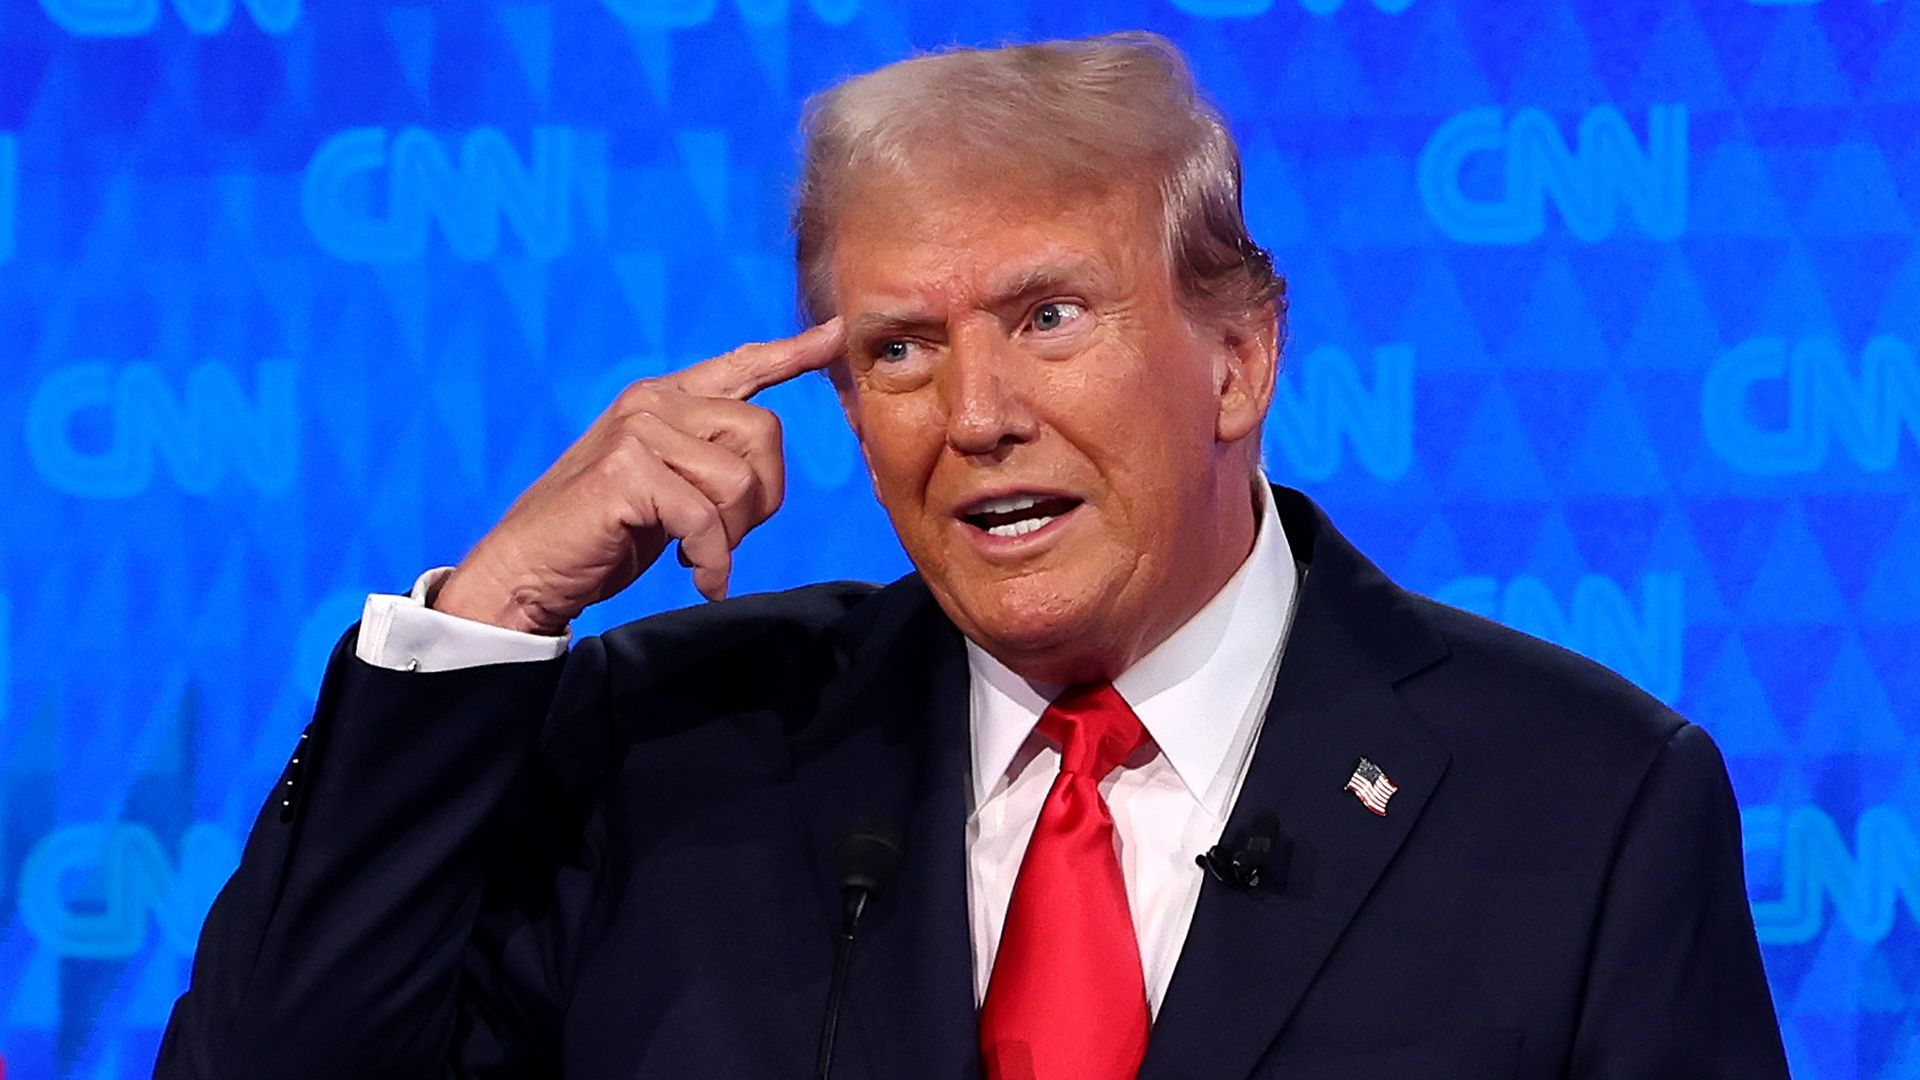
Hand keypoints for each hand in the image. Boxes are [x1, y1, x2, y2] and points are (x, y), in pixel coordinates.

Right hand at [433, 318, 846, 633]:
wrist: (527, 570)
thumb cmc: (602, 534)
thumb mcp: (667, 488)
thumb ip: (707, 463)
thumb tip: (761, 464)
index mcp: (663, 398)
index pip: (740, 365)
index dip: (792, 352)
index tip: (837, 333)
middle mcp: (652, 401)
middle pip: (763, 432)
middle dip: (760, 499)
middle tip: (720, 537)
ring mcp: (636, 430)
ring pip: (739, 479)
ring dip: (730, 535)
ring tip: (698, 555)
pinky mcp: (625, 470)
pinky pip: (705, 518)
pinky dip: (711, 560)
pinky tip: (699, 577)